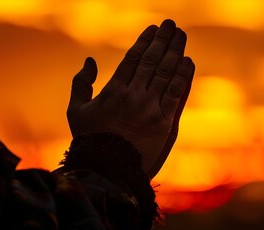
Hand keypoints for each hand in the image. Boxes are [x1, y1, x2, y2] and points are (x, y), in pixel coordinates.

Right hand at [66, 19, 194, 178]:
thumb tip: (90, 60)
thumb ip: (81, 83)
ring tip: (181, 37)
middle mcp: (133, 96)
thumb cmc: (90, 140)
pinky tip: (187, 62)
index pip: (133, 58)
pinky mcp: (165, 123)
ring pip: (166, 73)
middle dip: (163, 40)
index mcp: (113, 90)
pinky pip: (176, 94)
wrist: (108, 171)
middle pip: (152, 61)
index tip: (153, 28)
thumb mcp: (76, 111)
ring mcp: (150, 109)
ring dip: (176, 52)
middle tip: (172, 25)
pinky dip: (183, 77)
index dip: (145, 41)